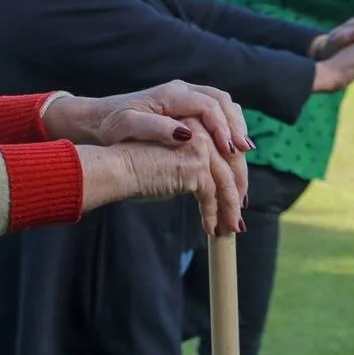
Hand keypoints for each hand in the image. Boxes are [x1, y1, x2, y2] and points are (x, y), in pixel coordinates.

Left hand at [42, 82, 250, 155]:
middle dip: (235, 127)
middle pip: (222, 102)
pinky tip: (230, 148)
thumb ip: (156, 128)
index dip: (223, 127)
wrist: (96, 120)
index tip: (231, 149)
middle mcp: (182, 91)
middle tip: (244, 152)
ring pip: (222, 105)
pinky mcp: (186, 109)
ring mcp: (185, 97)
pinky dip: (227, 128)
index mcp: (170, 94)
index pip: (208, 105)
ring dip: (235, 126)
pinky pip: (215, 113)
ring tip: (243, 152)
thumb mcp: (128, 127)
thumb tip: (187, 134)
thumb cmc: (109, 126)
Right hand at [77, 123, 244, 235]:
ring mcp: (200, 146)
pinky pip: (211, 194)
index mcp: (196, 126)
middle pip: (232, 165)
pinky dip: (212, 213)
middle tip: (236, 218)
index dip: (235, 176)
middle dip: (236, 194)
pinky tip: (209, 228)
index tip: (236, 198)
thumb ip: (191, 168)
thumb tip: (211, 192)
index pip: (225, 152)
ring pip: (226, 181)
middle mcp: (201, 132)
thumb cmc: (135, 167)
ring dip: (229, 208)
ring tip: (229, 228)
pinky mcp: (195, 164)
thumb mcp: (170, 162)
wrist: (117, 167)